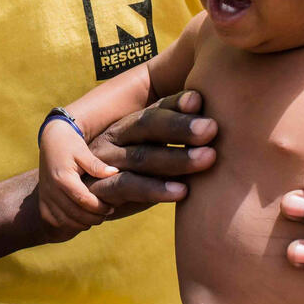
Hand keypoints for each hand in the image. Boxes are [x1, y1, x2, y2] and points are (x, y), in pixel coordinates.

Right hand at [38, 121, 116, 235]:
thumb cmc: (70, 144)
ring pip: (62, 220)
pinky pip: (52, 219)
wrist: (51, 140)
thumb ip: (97, 165)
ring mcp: (45, 195)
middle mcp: (51, 189)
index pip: (83, 200)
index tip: (111, 207)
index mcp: (62, 178)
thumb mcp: (83, 151)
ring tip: (94, 218)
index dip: (98, 207)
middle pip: (73, 213)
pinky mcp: (42, 199)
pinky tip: (79, 220)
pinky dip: (66, 224)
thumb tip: (115, 173)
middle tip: (105, 214)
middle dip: (92, 218)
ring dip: (80, 224)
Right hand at [85, 91, 217, 214]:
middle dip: (180, 126)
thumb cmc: (131, 176)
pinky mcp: (100, 189)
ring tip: (209, 159)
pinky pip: (128, 186)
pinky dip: (156, 189)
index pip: (156, 108)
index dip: (177, 103)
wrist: (81, 204)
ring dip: (176, 158)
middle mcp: (118, 138)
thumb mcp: (150, 156)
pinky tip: (183, 191)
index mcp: (132, 124)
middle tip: (212, 128)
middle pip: (148, 125)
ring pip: (142, 156)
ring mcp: (107, 162)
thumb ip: (177, 144)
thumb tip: (223, 131)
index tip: (201, 99)